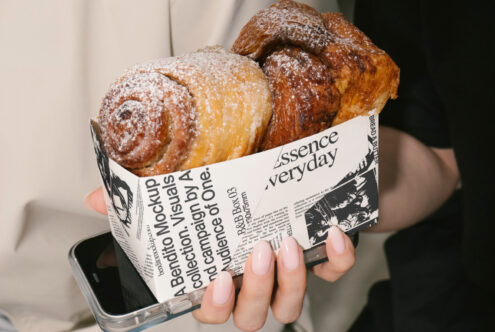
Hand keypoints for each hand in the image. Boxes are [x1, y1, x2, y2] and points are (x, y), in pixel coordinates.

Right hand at [84, 188, 354, 330]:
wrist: (285, 177)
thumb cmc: (232, 196)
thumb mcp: (184, 193)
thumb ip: (140, 201)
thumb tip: (97, 197)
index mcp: (223, 274)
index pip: (210, 310)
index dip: (213, 305)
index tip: (217, 278)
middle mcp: (254, 281)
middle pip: (251, 316)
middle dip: (256, 291)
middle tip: (258, 252)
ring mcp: (290, 273)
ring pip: (290, 305)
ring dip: (291, 283)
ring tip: (289, 247)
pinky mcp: (322, 258)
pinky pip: (333, 273)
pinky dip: (337, 260)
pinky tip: (332, 233)